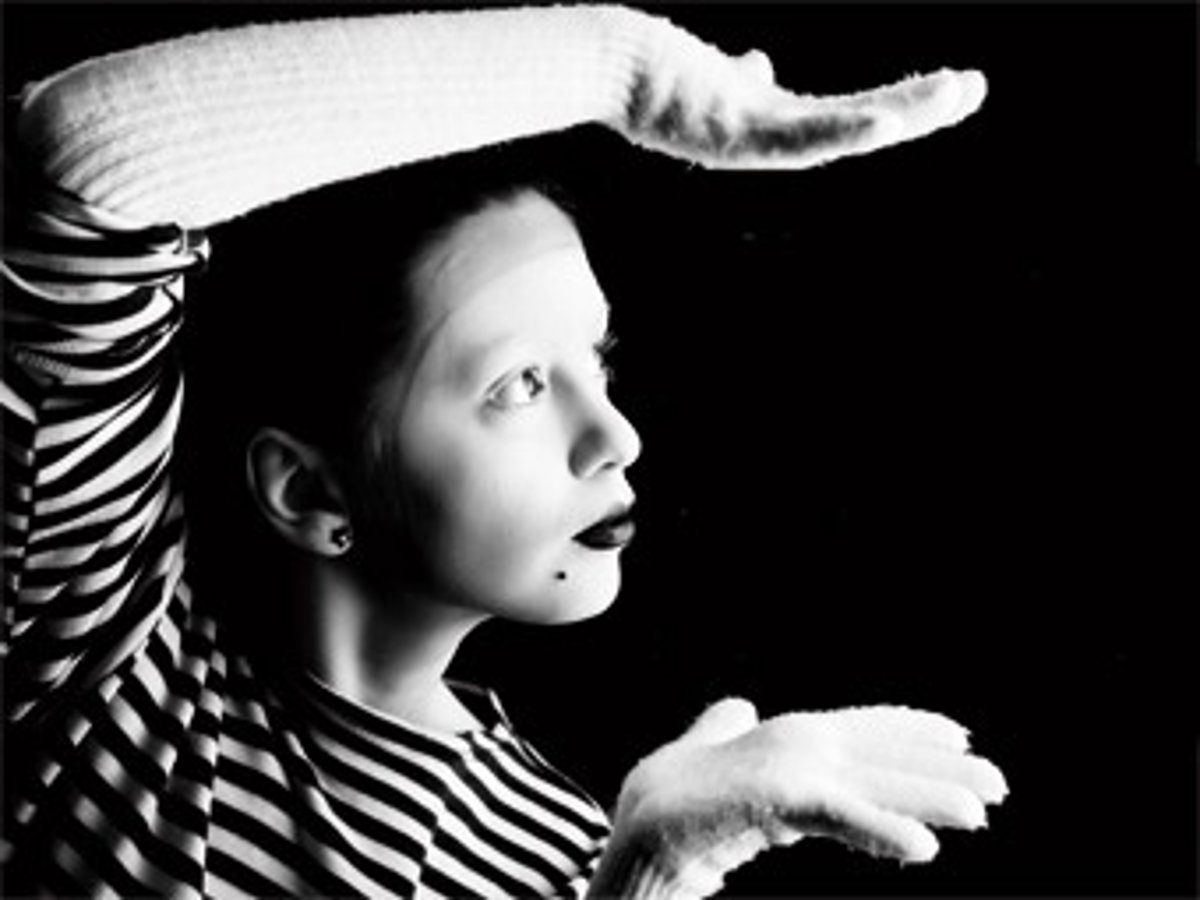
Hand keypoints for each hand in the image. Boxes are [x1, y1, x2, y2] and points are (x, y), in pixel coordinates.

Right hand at [605, 699, 1007, 897]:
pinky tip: (921, 850)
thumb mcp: (710, 758)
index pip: (866, 730)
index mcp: (790, 737)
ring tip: (981, 813)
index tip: (962, 740)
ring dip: (930, 796)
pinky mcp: (775, 799)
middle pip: (884, 756)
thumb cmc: (672, 800)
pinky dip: (881, 829)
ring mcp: (790, 768)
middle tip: (999, 787)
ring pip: (876, 784)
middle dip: (943, 769)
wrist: (638, 825)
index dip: (913, 732)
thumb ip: (726, 731)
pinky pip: (840, 815)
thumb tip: (740, 707)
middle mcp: (798, 744)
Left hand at [608, 8, 986, 169]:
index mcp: (763, 119)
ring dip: (902, 113)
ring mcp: (750, 135)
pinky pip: (798, 137)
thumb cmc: (645, 66)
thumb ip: (738, 76)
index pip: (839, 112)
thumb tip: (757, 64)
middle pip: (853, 121)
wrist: (602, 66)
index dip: (888, 101)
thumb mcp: (704, 69)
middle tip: (973, 86)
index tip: (928, 87)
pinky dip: (843, 130)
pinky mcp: (732, 131)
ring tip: (957, 92)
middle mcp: (764, 134)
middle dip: (915, 105)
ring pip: (840, 129)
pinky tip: (884, 118)